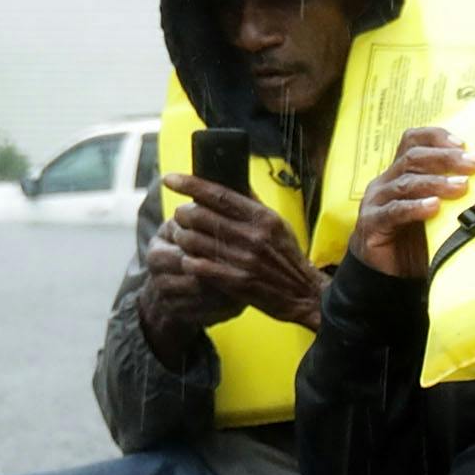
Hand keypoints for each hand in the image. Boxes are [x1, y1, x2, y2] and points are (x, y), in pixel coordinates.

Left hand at [151, 174, 323, 329]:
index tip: (170, 179)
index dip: (189, 184)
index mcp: (263, 218)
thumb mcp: (278, 225)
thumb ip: (254, 204)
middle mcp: (253, 236)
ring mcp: (244, 260)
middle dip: (182, 214)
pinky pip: (198, 265)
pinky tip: (191, 260)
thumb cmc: (288, 258)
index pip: (218, 194)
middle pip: (199, 215)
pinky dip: (189, 261)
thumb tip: (233, 179)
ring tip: (184, 238)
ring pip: (193, 240)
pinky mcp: (236, 282)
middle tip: (180, 217)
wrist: (304, 295)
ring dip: (182, 237)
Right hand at [350, 127, 474, 279]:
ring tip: (461, 187)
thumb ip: (455, 199)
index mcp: (400, 172)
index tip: (463, 143)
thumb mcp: (440, 216)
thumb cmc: (418, 242)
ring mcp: (376, 201)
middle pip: (412, 157)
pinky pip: (394, 211)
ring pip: (406, 182)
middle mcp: (386, 181)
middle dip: (446, 158)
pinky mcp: (372, 223)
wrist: (388, 276)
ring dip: (436, 183)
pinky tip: (434, 207)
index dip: (436, 136)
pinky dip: (415, 208)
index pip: (412, 140)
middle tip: (473, 164)